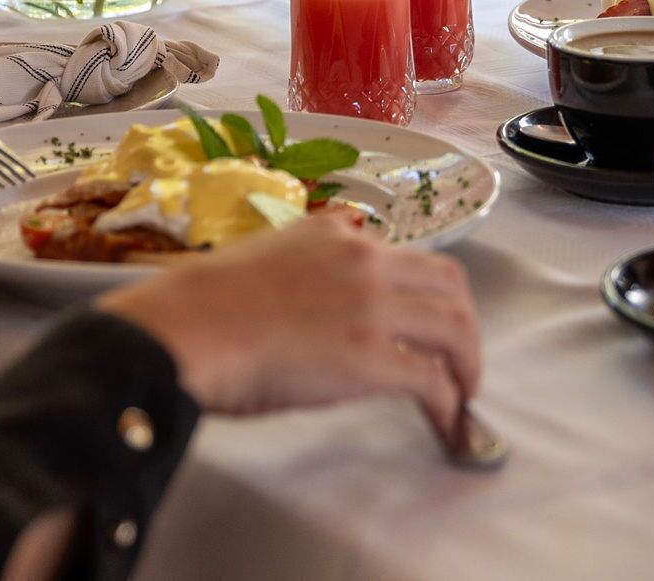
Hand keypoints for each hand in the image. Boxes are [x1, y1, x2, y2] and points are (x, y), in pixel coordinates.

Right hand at [98, 215, 480, 442]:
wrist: (186, 327)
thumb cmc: (203, 306)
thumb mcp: (266, 258)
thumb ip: (307, 270)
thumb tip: (322, 306)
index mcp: (335, 235)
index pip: (405, 257)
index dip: (427, 294)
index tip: (427, 325)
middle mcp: (364, 260)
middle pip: (449, 283)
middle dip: (464, 323)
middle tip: (461, 359)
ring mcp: (371, 307)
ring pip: (455, 325)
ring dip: (468, 362)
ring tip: (463, 392)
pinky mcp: (370, 357)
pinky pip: (431, 377)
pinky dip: (448, 400)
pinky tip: (445, 419)